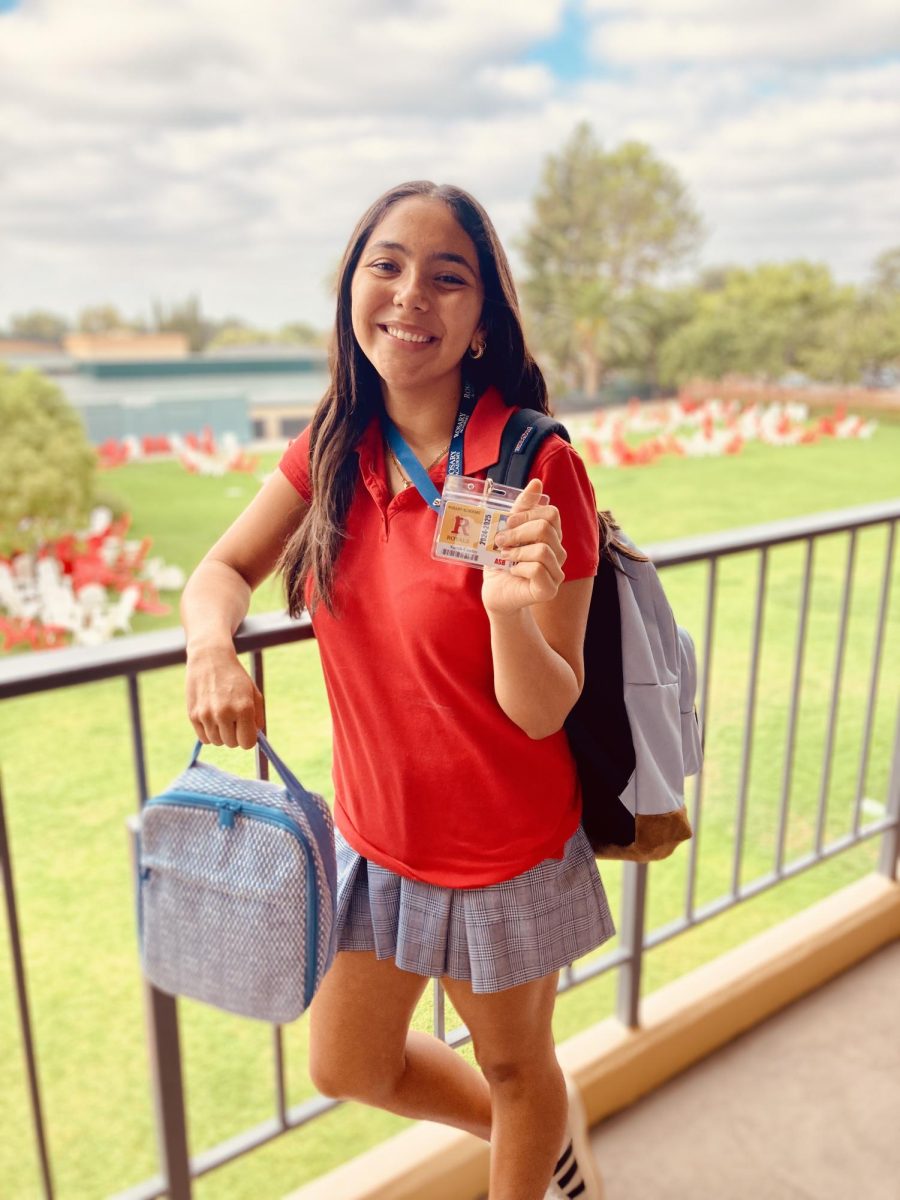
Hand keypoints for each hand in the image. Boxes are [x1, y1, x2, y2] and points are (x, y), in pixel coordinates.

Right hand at [185, 643, 265, 748]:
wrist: (210, 658)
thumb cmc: (235, 677)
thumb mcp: (253, 693)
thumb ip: (258, 717)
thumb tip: (255, 736)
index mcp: (243, 708)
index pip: (247, 743)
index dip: (248, 737)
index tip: (246, 729)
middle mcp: (224, 713)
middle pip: (232, 744)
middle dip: (235, 734)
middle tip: (233, 719)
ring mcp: (206, 715)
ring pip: (217, 742)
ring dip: (221, 734)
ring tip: (222, 716)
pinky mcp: (193, 715)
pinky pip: (204, 738)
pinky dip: (209, 733)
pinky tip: (212, 718)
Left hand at [481, 478, 566, 614]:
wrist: (495, 592)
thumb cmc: (501, 561)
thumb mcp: (507, 531)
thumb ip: (520, 508)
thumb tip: (536, 483)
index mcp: (552, 536)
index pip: (551, 513)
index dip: (527, 513)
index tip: (508, 522)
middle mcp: (559, 553)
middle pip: (546, 529)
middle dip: (518, 532)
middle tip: (500, 540)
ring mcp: (557, 572)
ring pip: (543, 550)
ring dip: (516, 552)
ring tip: (505, 557)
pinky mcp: (549, 590)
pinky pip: (537, 569)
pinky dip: (519, 568)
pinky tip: (512, 572)